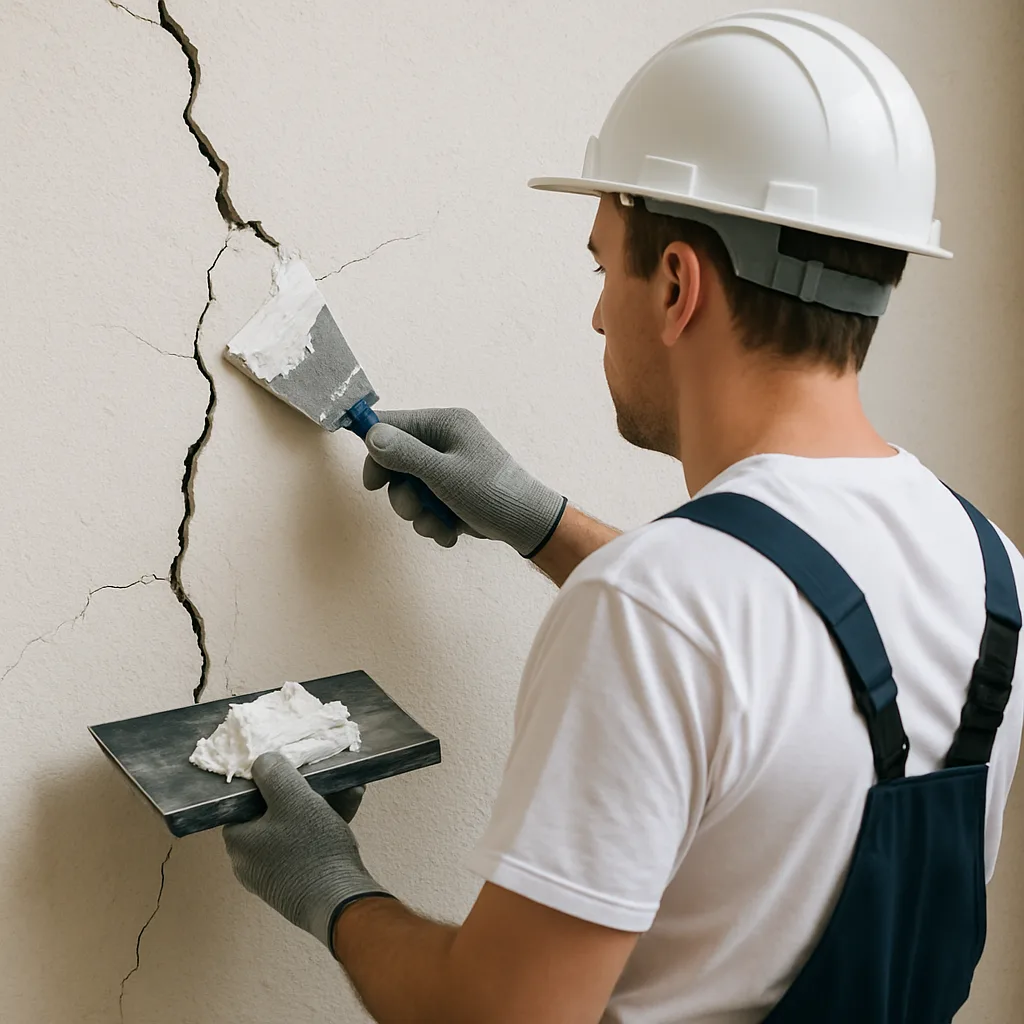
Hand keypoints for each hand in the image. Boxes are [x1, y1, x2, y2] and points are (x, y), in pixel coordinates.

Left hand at [223, 753, 390, 951]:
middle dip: (305, 792)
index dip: (271, 781)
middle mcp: (248, 862)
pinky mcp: (295, 884)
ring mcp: (272, 876)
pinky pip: (306, 846)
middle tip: (329, 780)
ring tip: (349, 791)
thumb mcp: (293, 797)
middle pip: (274, 813)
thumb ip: (273, 772)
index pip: (246, 800)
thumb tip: (262, 761)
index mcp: (237, 841)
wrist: (340, 901)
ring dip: (321, 806)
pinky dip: (324, 827)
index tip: (296, 771)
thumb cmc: (311, 847)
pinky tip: (349, 809)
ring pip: (294, 828)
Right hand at [363, 408, 566, 556]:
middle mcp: (445, 440)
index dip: (376, 451)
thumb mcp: (443, 473)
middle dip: (403, 494)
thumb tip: (371, 434)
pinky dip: (434, 521)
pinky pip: (427, 503)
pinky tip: (449, 532)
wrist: (527, 525)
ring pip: (411, 489)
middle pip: (397, 462)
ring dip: (420, 513)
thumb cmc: (490, 492)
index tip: (373, 483)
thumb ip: (405, 454)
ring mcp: (449, 467)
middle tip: (413, 510)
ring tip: (439, 525)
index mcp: (445, 424)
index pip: (393, 425)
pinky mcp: (453, 491)